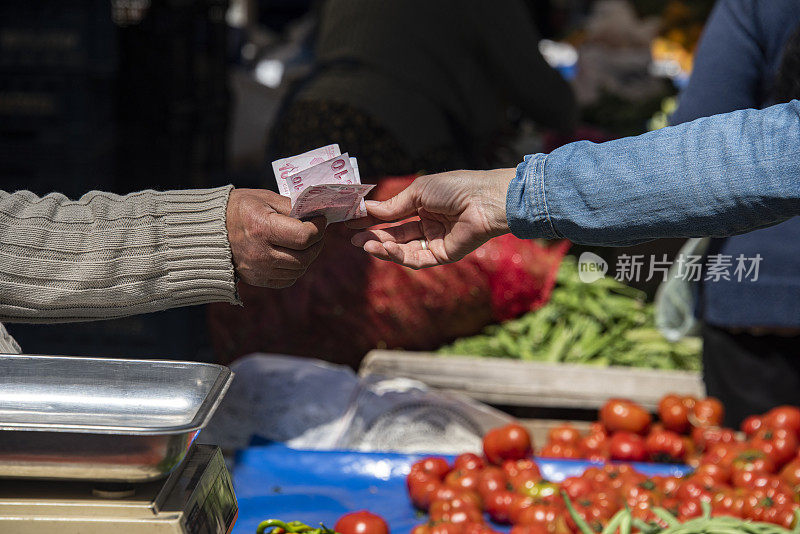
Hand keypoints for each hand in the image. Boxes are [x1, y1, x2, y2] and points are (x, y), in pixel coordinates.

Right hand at [226, 188, 325, 287]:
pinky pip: (288, 279)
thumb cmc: (239, 209)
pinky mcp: (257, 280)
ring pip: (299, 269)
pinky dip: (295, 268)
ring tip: (304, 242)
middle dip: (317, 243)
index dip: (318, 228)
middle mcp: (260, 253)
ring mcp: (258, 269)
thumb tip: (315, 215)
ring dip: (308, 256)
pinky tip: (291, 254)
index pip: (304, 236)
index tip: (320, 220)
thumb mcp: (264, 198)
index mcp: (262, 228)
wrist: (209, 231)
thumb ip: (291, 207)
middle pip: (305, 256)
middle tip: (316, 231)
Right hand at [348, 169, 513, 268]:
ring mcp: (436, 241)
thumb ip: (393, 206)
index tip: (352, 222)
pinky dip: (398, 255)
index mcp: (424, 206)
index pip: (393, 216)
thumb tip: (367, 210)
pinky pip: (417, 258)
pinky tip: (384, 247)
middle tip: (353, 238)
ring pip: (403, 249)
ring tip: (365, 244)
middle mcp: (429, 224)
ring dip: (383, 247)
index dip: (373, 220)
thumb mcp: (417, 193)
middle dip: (374, 237)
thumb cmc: (455, 188)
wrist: (484, 199)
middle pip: (396, 235)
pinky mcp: (443, 255)